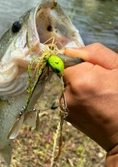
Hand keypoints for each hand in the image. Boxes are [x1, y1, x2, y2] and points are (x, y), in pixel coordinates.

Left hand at [63, 43, 117, 166]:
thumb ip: (95, 53)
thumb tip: (70, 49)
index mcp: (80, 79)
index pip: (67, 60)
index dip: (81, 63)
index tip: (96, 71)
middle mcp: (67, 94)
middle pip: (67, 75)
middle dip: (81, 76)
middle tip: (102, 86)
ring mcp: (65, 107)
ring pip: (68, 88)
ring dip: (79, 89)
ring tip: (99, 98)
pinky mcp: (65, 117)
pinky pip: (69, 100)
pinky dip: (78, 100)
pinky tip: (93, 107)